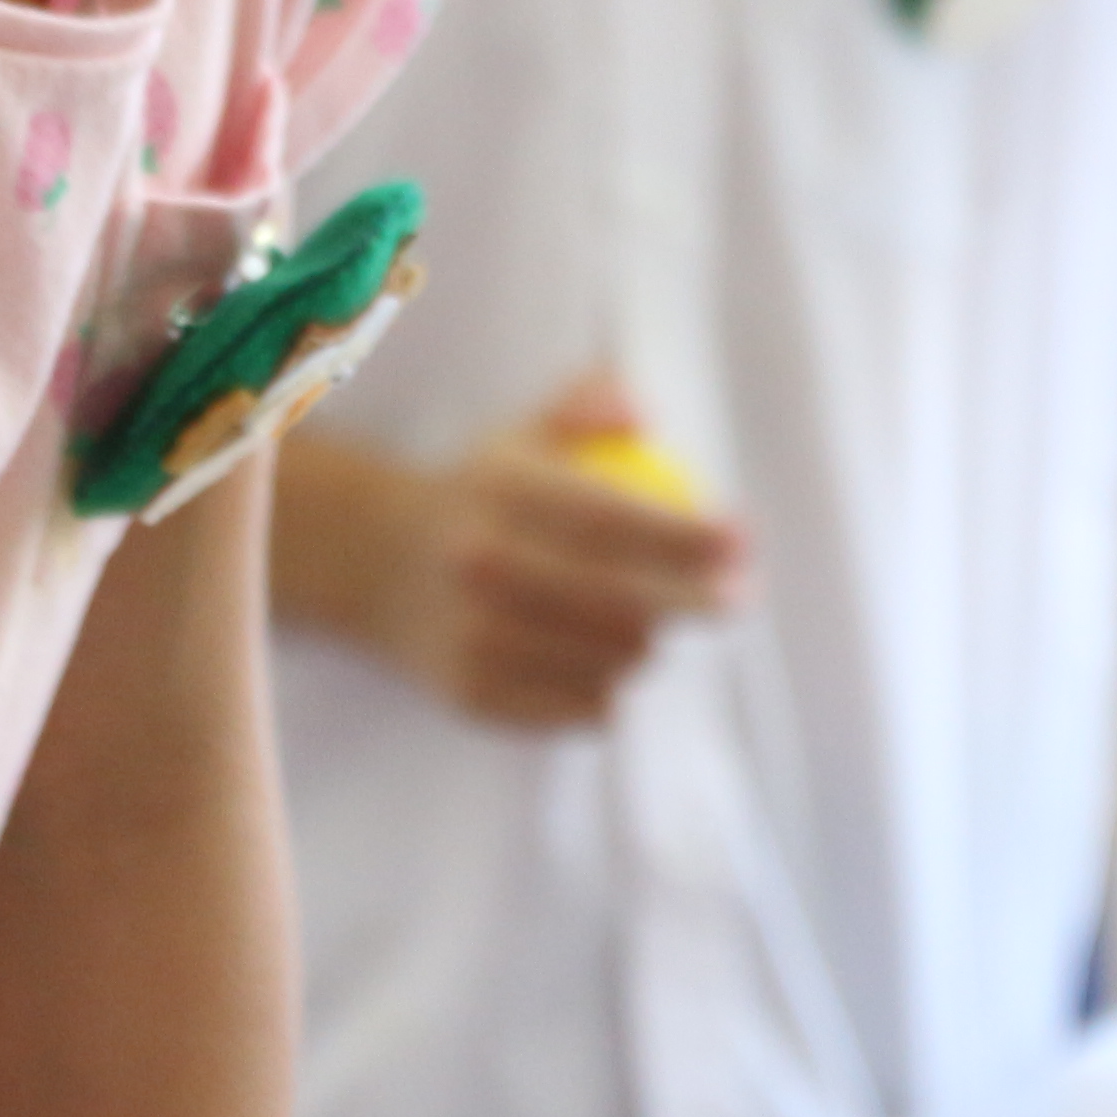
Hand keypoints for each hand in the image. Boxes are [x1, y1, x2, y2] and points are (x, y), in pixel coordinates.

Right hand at [329, 375, 745, 733]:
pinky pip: (581, 710)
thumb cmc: (481, 492)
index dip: (685, 535)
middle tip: (738, 597)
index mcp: (497, 491)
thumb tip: (645, 414)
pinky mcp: (472, 697)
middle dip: (696, 603)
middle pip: (619, 603)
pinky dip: (607, 689)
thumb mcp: (525, 432)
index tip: (743, 539)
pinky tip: (599, 660)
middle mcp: (478, 566)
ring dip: (648, 645)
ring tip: (649, 622)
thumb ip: (588, 406)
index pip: (610, 520)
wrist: (373, 561)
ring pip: (609, 663)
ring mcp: (472, 638)